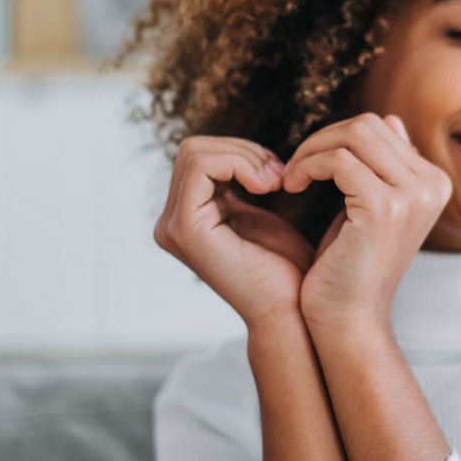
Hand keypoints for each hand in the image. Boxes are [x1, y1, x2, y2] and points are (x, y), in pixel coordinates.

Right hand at [153, 135, 315, 328]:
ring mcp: (173, 226)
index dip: (241, 153)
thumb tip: (236, 151)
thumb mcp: (256, 215)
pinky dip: (240, 164)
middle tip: (279, 176)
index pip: (199, 156)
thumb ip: (238, 185)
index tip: (278, 174)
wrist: (291, 310)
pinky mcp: (185, 229)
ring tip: (276, 183)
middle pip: (194, 149)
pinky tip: (268, 188)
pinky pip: (203, 166)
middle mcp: (170, 222)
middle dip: (243, 151)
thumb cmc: (283, 269)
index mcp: (185, 218)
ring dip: (245, 157)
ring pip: (196, 152)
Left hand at [281, 113, 452, 334]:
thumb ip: (386, 165)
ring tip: (292, 177)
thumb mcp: (373, 207)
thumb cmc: (352, 266)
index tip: (310, 165)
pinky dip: (307, 167)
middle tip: (294, 168)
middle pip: (367, 124)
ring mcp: (412, 195)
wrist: (349, 319)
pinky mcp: (383, 207)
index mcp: (435, 182)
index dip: (337, 138)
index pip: (381, 127)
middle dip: (322, 139)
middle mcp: (433, 184)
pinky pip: (337, 161)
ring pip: (353, 135)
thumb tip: (390, 119)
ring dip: (311, 150)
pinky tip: (292, 187)